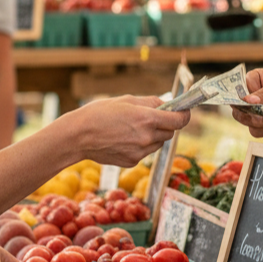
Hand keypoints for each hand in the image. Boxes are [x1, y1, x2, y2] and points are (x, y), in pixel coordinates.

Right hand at [65, 95, 190, 165]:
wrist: (78, 136)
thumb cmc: (100, 113)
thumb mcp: (127, 100)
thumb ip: (150, 102)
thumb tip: (166, 104)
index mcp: (147, 119)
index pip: (179, 120)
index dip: (184, 115)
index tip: (184, 111)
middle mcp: (146, 137)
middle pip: (170, 132)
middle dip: (166, 124)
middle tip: (153, 117)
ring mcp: (140, 152)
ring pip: (158, 143)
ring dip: (153, 135)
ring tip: (133, 128)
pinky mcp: (132, 162)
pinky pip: (145, 152)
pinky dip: (141, 145)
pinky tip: (124, 138)